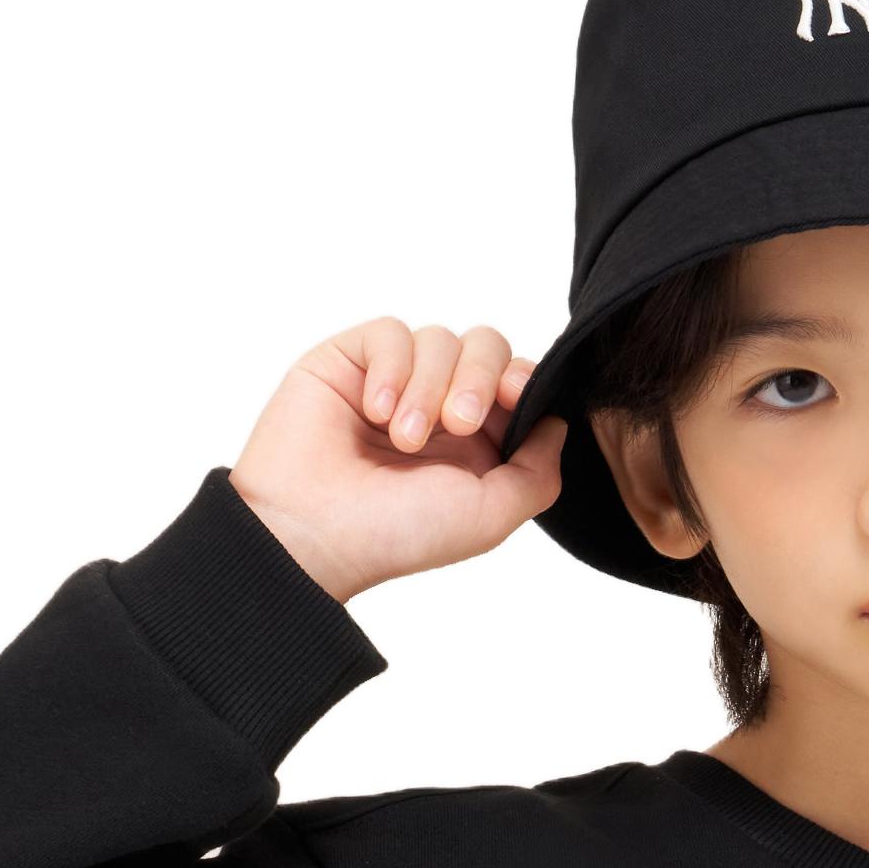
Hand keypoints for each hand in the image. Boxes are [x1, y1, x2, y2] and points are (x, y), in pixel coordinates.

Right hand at [230, 318, 569, 604]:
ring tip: (401, 439)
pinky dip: (391, 368)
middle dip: (480, 378)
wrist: (312, 533)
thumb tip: (557, 422)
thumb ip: (537, 474)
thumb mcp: (488, 516)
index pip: (516, 384)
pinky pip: (391, 332)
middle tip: (458, 423)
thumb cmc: (394, 535)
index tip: (516, 397)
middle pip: (486, 347)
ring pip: (440, 338)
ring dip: (427, 388)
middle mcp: (436, 409)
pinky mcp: (351, 360)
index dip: (523, 380)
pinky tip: (374, 413)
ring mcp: (393, 381)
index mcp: (475, 445)